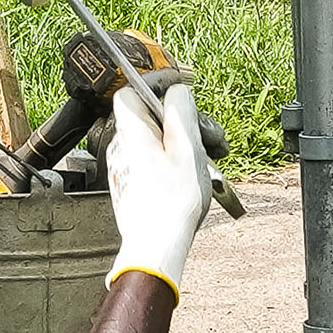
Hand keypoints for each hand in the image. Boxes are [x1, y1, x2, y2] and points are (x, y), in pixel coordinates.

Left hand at [105, 81, 211, 298]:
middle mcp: (123, 147)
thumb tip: (176, 91)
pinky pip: (154, 161)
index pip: (131, 91)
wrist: (156, 247)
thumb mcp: (186, 147)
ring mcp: (126, 167)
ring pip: (157, 141)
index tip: (179, 89)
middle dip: (183, 122)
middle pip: (151, 118)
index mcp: (132, 132)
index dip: (156, 84)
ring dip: (185, 144)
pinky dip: (175, 161)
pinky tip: (194, 176)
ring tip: (210, 160)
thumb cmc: (171, 203)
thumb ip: (180, 111)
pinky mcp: (132, 185)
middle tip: (209, 137)